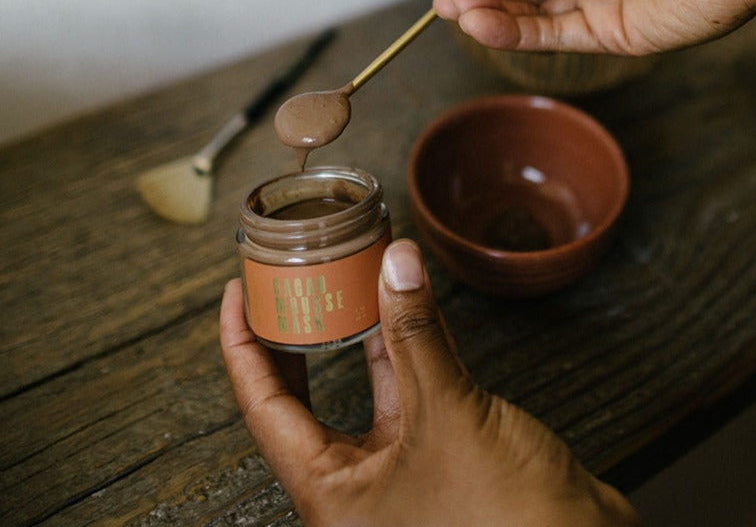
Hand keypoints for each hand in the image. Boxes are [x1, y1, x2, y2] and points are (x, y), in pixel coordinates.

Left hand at [220, 239, 639, 526]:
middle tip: (289, 282)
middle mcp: (357, 487)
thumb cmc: (505, 523)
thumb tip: (395, 266)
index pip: (264, 408)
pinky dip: (410, 347)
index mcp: (332, 496)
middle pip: (305, 400)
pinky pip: (412, 392)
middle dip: (299, 336)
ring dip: (361, 334)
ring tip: (349, 280)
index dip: (244, 347)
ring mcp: (400, 473)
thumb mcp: (448, 415)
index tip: (237, 295)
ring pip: (364, 391)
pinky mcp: (443, 457)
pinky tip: (410, 308)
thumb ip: (417, 336)